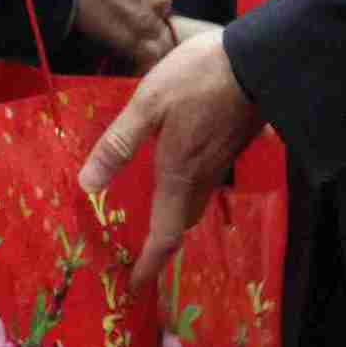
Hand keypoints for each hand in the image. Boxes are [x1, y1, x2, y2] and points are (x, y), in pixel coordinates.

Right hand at [71, 0, 180, 65]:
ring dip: (142, 40)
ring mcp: (152, 17)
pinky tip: (123, 55)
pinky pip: (150, 57)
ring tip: (119, 38)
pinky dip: (139, 59)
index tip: (135, 0)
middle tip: (121, 18)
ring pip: (160, 37)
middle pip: (165, 13)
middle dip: (147, 17)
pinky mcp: (139, 40)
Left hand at [77, 30, 262, 289]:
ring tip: (154, 217)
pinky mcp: (232, 146)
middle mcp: (203, 177)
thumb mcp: (147, 105)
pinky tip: (179, 172)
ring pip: (196, 202)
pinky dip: (189, 190)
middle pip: (181, 222)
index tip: (135, 286)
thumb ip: (119, 144)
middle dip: (162, 243)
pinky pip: (207, 181)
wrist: (257, 61)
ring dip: (176, 217)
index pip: (164, 234)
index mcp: (179, 174)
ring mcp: (221, 162)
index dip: (150, 264)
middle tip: (140, 253)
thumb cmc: (197, 80)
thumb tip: (88, 185)